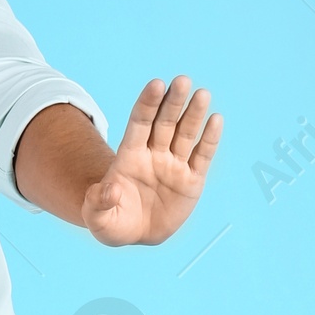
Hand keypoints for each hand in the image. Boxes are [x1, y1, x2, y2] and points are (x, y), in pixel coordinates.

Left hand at [82, 76, 221, 244]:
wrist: (135, 234)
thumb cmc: (112, 222)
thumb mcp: (98, 219)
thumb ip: (99, 202)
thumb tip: (111, 188)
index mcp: (129, 157)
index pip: (139, 123)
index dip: (147, 104)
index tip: (156, 84)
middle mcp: (153, 155)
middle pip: (164, 123)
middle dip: (172, 102)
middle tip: (182, 80)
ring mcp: (173, 166)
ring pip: (185, 135)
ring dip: (193, 114)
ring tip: (202, 94)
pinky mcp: (191, 181)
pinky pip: (201, 157)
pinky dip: (209, 139)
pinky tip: (216, 120)